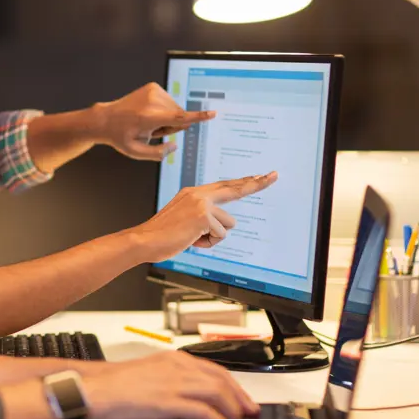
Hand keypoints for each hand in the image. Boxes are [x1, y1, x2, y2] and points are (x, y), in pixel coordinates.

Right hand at [82, 352, 258, 418]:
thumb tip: (189, 401)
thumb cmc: (112, 388)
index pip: (213, 368)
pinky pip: (204, 412)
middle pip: (221, 379)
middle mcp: (175, 366)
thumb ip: (170, 382)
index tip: (243, 399)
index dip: (233, 385)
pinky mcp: (167, 402)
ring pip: (217, 393)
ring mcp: (172, 383)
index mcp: (171, 359)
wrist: (91, 393)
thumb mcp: (147, 376)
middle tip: (249, 414)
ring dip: (232, 411)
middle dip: (240, 398)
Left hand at [91, 83, 214, 160]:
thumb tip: (174, 145)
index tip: (213, 114)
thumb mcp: (137, 152)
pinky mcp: (153, 86)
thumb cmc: (121, 137)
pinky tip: (148, 113)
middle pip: (179, 116)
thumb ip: (158, 153)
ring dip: (167, 118)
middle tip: (151, 131)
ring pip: (175, 109)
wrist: (106, 118)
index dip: (197, 117)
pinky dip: (163, 109)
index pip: (178, 118)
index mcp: (148, 118)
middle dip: (171, 126)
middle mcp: (151, 102)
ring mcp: (153, 91)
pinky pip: (170, 102)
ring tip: (147, 122)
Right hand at [134, 173, 277, 262]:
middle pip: (235, 188)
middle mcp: (198, 194)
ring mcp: (201, 203)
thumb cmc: (162, 235)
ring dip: (214, 237)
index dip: (243, 182)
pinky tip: (191, 240)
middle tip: (274, 175)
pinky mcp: (204, 216)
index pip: (224, 186)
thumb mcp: (183, 219)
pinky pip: (221, 235)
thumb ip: (201, 215)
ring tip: (192, 238)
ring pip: (228, 224)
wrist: (144, 240)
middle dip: (257, 184)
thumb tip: (221, 225)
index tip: (261, 176)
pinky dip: (208, 243)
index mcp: (193, 193)